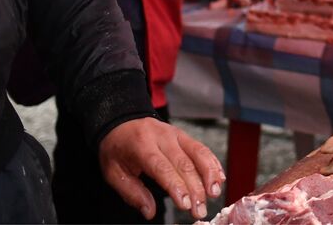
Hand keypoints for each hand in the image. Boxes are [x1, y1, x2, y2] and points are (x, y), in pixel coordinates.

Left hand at [98, 117, 223, 220]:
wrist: (122, 121)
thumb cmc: (117, 149)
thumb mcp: (113, 172)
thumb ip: (132, 193)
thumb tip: (149, 212)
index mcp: (142, 146)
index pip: (163, 168)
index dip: (176, 186)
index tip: (185, 204)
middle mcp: (163, 138)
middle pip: (185, 164)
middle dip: (195, 189)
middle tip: (200, 210)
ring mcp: (176, 134)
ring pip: (198, 153)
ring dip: (210, 174)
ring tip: (215, 193)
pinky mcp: (184, 136)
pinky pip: (202, 148)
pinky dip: (213, 163)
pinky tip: (219, 178)